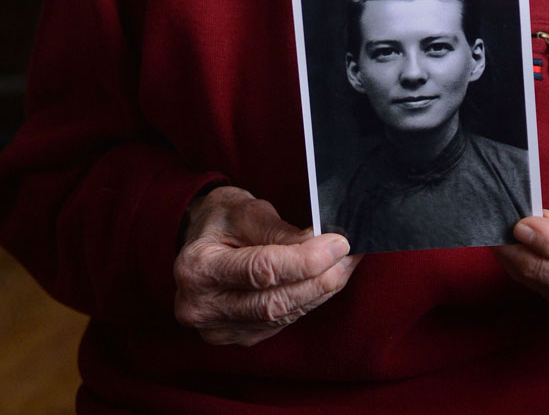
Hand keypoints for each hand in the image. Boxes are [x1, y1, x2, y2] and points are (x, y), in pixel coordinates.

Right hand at [174, 186, 359, 345]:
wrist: (200, 241)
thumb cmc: (222, 219)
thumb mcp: (247, 211)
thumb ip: (281, 233)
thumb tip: (323, 244)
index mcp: (197, 268)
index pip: (261, 270)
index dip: (305, 260)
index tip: (339, 243)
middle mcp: (202, 307)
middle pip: (274, 301)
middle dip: (320, 278)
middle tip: (351, 254)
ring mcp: (219, 329)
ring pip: (282, 315)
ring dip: (321, 290)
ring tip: (346, 263)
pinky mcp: (238, 337)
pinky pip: (281, 322)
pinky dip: (308, 300)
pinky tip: (326, 280)